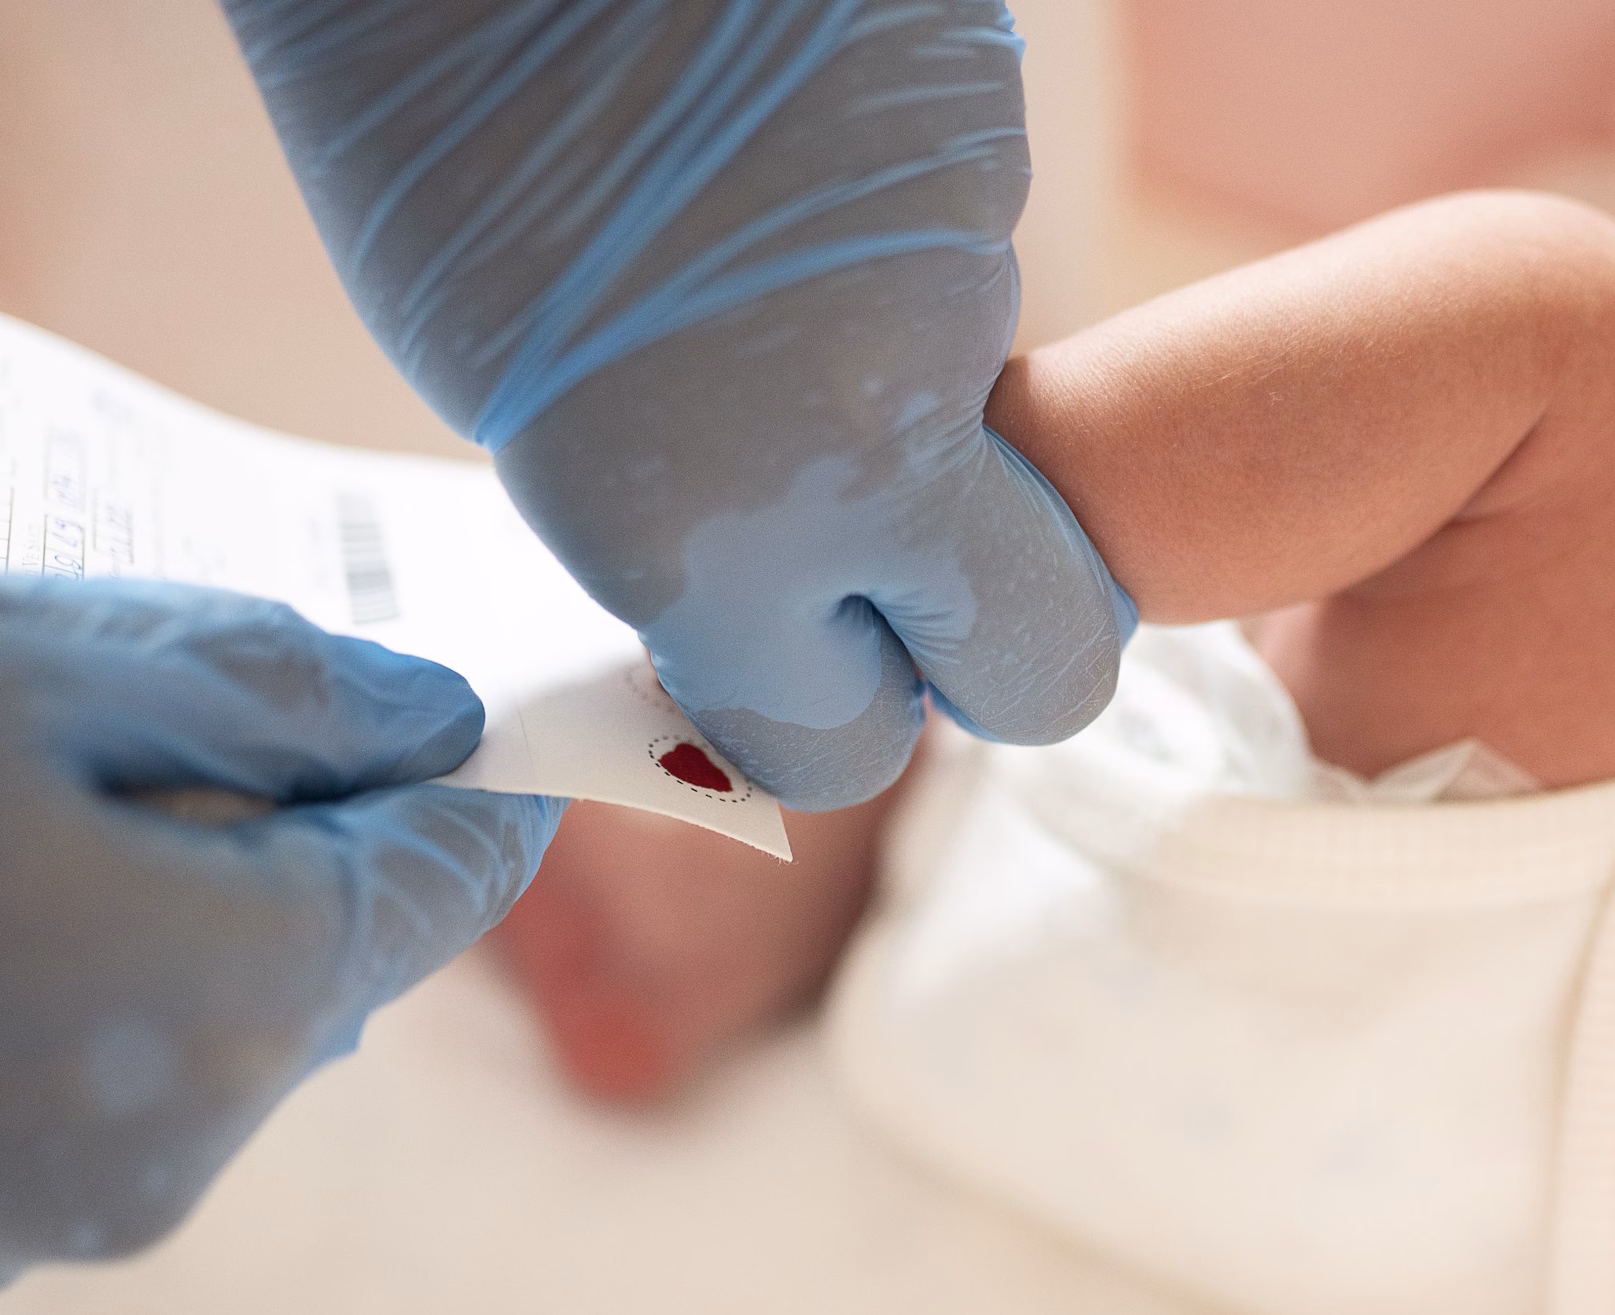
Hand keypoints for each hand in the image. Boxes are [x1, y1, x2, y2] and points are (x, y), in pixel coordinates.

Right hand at [0, 579, 561, 1277]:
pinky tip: (32, 872)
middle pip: (338, 941)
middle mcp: (175, 1140)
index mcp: (237, 998)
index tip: (509, 698)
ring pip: (221, 1006)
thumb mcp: (50, 681)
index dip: (485, 772)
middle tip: (224, 703)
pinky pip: (114, 1068)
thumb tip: (436, 723)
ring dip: (195, 891)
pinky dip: (107, 970)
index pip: (454, 873)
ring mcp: (67, 1203)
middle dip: (308, 816)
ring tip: (90, 783)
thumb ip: (281, 697)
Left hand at [224, 0, 1131, 809]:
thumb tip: (789, 619)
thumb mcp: (534, 426)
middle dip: (987, 652)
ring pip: (1003, 450)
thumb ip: (691, 562)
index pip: (846, 745)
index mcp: (701, 543)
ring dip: (916, 411)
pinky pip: (981, 286)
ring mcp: (958, 300)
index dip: (820, 709)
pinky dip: (910, 272)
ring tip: (778, 293)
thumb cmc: (442, 144)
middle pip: (1045, 666)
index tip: (797, 661)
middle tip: (903, 579)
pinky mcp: (998, 167)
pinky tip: (806, 194)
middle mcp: (866, 448)